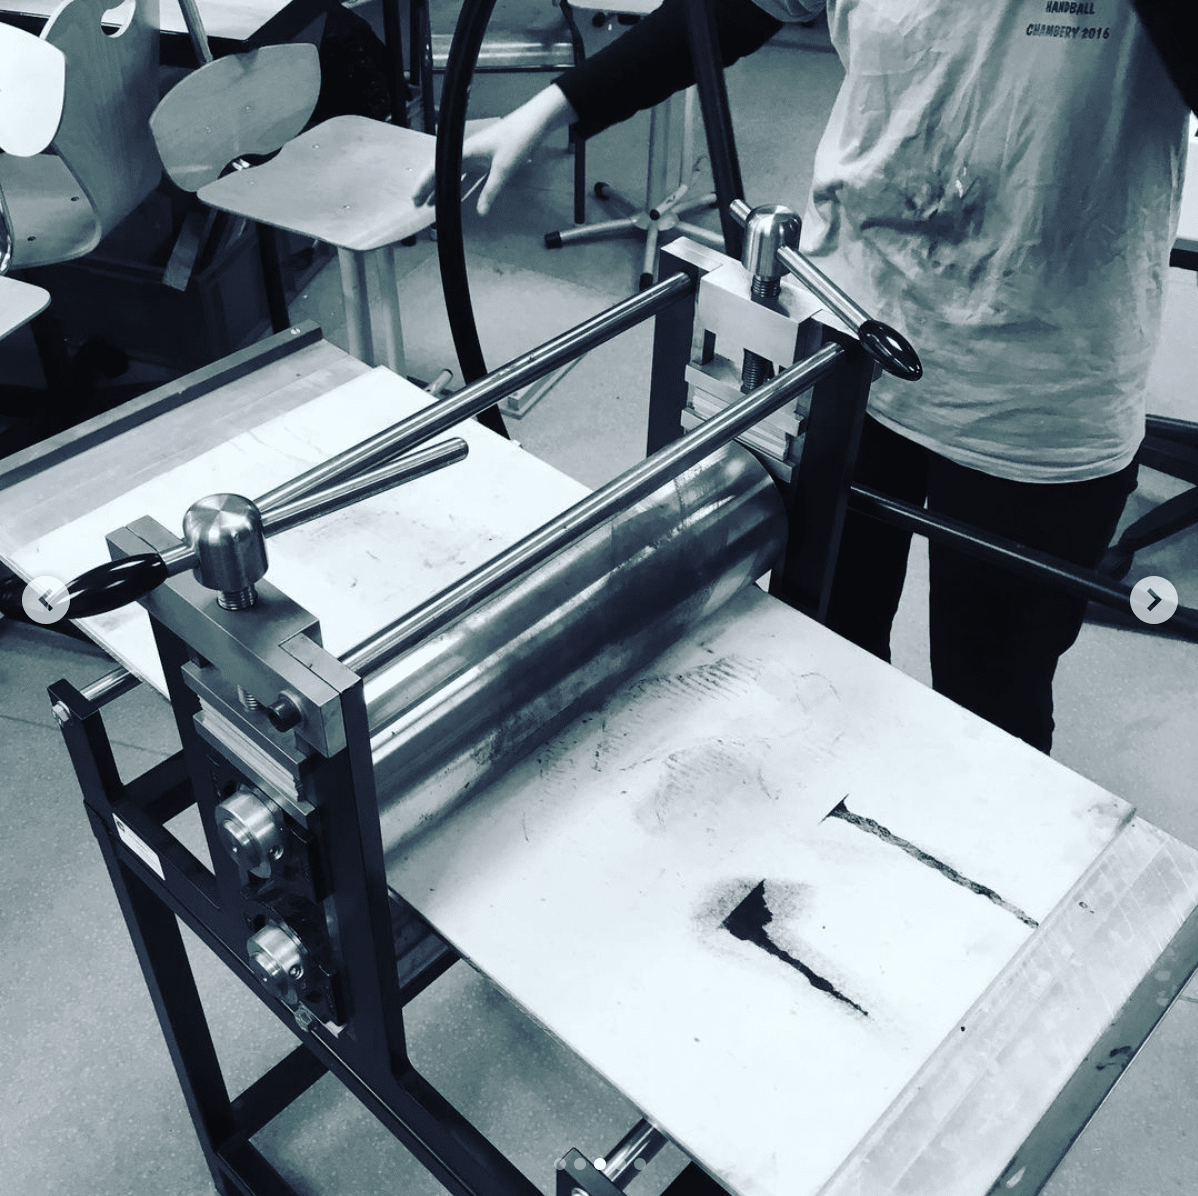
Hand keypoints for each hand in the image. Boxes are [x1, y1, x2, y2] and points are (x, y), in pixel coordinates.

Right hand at [412, 84, 578, 216]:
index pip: (438, 168)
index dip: (425, 184)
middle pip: (443, 173)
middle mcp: (468, 152)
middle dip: (430, 189)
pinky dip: (462, 188)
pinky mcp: (487, 160)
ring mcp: (477, 156)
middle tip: (419, 204)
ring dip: (444, 190)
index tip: (416, 198)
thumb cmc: (518, 139)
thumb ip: (491, 192)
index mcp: (466, 150)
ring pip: (455, 176)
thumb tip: (480, 213)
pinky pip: (469, 177)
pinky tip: (458, 199)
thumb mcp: (504, 169)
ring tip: (433, 204)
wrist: (534, 123)